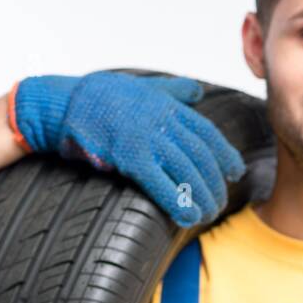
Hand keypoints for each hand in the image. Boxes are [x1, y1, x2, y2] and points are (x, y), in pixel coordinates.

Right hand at [9, 71, 246, 226]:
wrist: (66, 102)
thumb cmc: (104, 96)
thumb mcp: (145, 86)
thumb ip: (175, 90)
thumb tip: (197, 91)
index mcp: (169, 107)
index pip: (207, 134)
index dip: (225, 155)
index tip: (236, 172)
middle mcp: (163, 123)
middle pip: (201, 157)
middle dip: (214, 182)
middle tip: (219, 202)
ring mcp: (148, 140)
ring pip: (187, 172)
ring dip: (201, 196)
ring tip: (207, 213)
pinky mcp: (130, 158)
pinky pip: (161, 183)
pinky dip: (178, 201)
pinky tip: (189, 216)